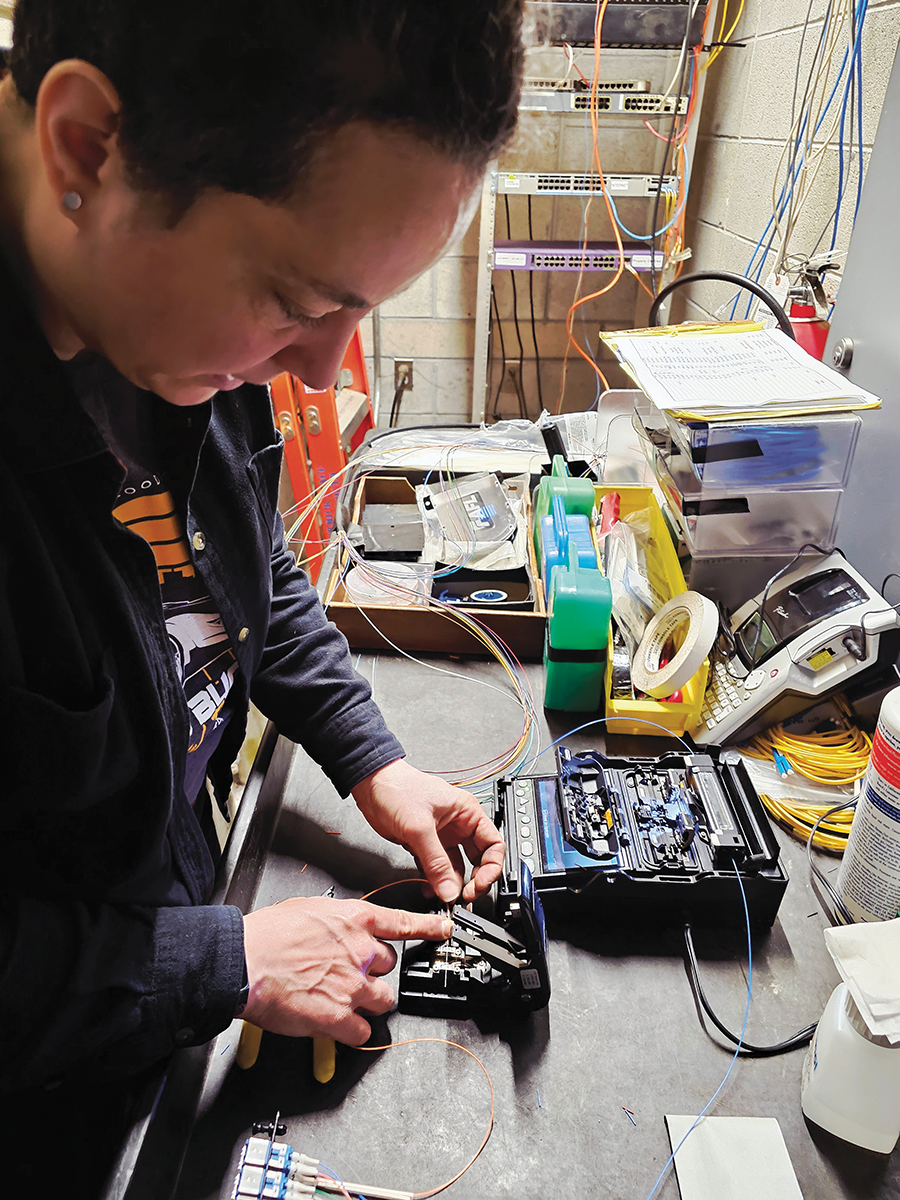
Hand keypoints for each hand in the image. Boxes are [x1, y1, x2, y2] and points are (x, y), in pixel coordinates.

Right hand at [242, 897, 451, 1044]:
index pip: (403, 923)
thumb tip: (340, 930)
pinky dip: (352, 1031)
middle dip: (375, 971)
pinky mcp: (339, 1017)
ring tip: (345, 1000)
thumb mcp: (309, 909)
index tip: (444, 928)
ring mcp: (353, 985)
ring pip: (384, 999)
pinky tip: (337, 1025)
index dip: (429, 927)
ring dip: (368, 1001)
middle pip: (390, 965)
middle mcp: (361, 951)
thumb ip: (335, 921)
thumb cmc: (267, 934)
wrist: (243, 960)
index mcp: (355, 920)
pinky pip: (362, 1031)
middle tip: (350, 973)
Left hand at [351, 759, 505, 903]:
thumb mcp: (420, 828)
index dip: (491, 867)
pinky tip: (430, 889)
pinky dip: (434, 881)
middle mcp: (458, 826)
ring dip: (451, 884)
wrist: (369, 785)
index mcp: (467, 813)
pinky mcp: (423, 846)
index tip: (480, 884)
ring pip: (455, 867)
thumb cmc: (398, 788)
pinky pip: (435, 869)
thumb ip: (436, 862)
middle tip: (466, 896)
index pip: (493, 844)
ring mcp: (441, 837)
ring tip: (445, 896)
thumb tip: (450, 890)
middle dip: (474, 880)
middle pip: (477, 860)